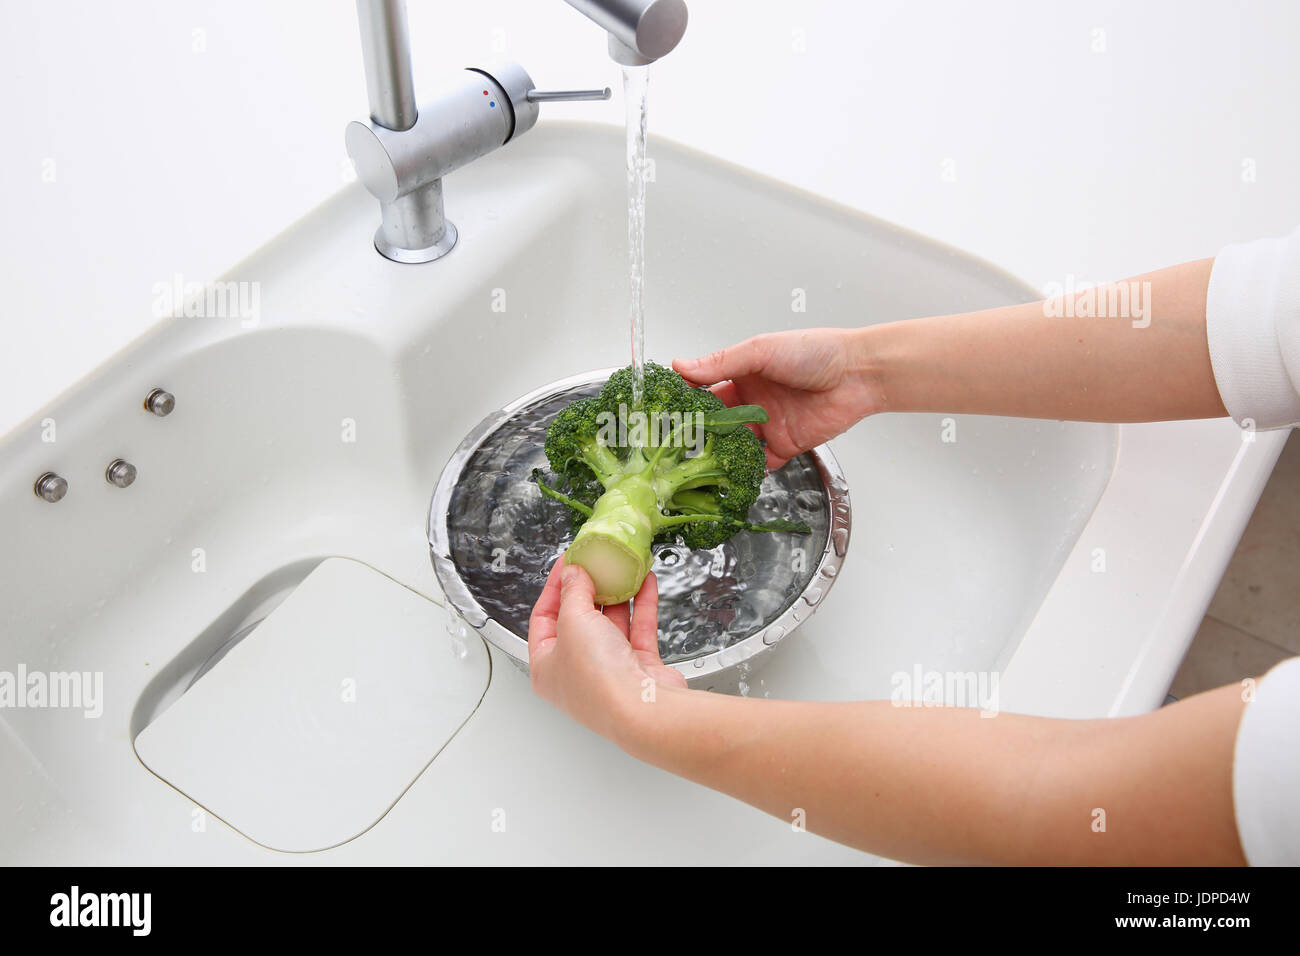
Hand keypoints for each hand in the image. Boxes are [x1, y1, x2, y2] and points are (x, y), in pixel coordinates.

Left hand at [528, 558, 686, 742]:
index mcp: (546, 667)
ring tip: (621, 569)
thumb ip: (573, 593)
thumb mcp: (573, 621)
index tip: (568, 562)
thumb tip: (573, 575)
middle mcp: (576, 672)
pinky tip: (645, 584)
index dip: (555, 587)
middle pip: (578, 620)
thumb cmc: (598, 680)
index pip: (543, 618)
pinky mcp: (639, 669)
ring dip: (618, 595)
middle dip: (589, 589)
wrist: (643, 709)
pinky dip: (642, 606)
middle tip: (596, 563)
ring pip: (611, 624)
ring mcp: (609, 671)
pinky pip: (638, 630)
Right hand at [674, 328, 882, 468]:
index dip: (688, 401)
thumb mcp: (761, 350)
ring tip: (698, 464)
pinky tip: (732, 475)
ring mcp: (768, 424)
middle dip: (700, 433)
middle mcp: (753, 401)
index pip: (706, 390)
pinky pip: (761, 463)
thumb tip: (682, 366)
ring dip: (720, 454)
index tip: (667, 412)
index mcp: (744, 374)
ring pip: (735, 445)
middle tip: (677, 445)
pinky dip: (748, 471)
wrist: (858, 374)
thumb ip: (721, 362)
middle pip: (718, 422)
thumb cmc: (815, 351)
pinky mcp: (786, 445)